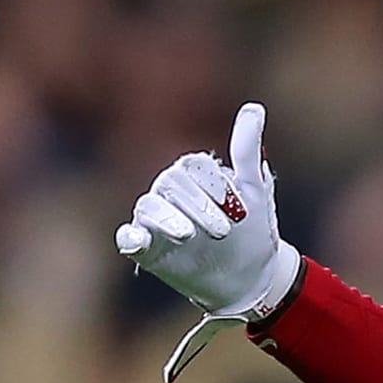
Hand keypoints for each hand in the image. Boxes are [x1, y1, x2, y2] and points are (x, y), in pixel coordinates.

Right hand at [116, 102, 301, 381]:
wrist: (250, 275)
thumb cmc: (252, 228)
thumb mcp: (255, 190)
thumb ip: (247, 149)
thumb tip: (254, 107)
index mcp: (195, 175)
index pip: (193, 166)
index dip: (214, 185)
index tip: (240, 208)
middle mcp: (170, 193)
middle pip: (171, 184)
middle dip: (198, 206)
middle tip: (225, 231)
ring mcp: (156, 220)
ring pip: (149, 207)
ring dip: (169, 220)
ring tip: (189, 236)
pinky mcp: (147, 248)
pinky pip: (128, 236)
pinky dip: (130, 236)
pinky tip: (138, 240)